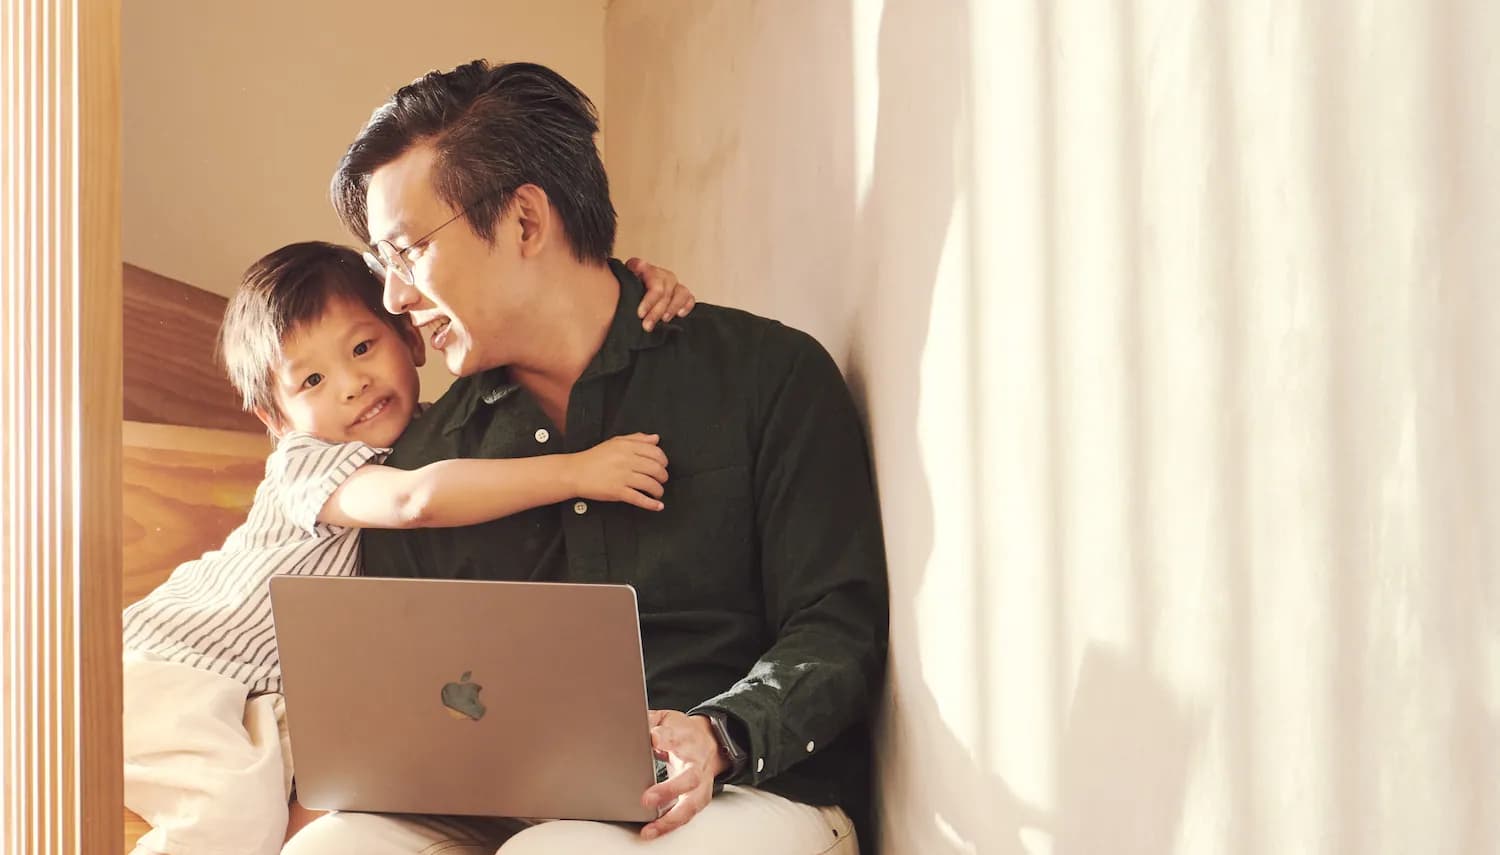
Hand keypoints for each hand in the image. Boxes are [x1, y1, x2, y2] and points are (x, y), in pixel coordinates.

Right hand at [568, 433, 668, 510]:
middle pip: (656, 469)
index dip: (664, 461)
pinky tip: (658, 506)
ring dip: (659, 490)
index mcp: (627, 447)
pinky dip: (651, 504)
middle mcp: (627, 460)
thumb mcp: (615, 442)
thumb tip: (656, 438)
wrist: (575, 472)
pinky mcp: (617, 491)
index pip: (656, 452)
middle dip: (663, 476)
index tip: (663, 466)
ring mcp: (622, 477)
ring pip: (650, 484)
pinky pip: (639, 498)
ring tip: (657, 492)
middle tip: (661, 480)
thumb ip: (636, 439)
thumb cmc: (594, 458)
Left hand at [626, 257, 697, 331]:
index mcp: (644, 268)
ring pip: (680, 293)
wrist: (630, 291)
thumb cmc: (624, 289)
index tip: (640, 314)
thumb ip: (621, 284)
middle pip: (665, 292)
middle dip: (656, 312)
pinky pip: (689, 297)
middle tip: (647, 326)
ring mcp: (672, 283)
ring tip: (664, 320)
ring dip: (672, 309)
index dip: (649, 301)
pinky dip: (687, 305)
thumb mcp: (620, 285)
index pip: (653, 284)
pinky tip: (680, 314)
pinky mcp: (680, 292)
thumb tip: (622, 285)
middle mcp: (661, 274)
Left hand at [639, 709, 726, 839]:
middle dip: (669, 790)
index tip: (652, 739)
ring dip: (671, 818)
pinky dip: (671, 825)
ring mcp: (701, 783)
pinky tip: (654, 831)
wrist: (710, 741)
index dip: (664, 738)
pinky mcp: (700, 798)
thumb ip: (650, 721)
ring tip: (650, 829)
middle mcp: (696, 763)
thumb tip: (629, 722)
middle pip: (688, 778)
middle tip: (647, 799)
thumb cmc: (682, 732)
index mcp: (686, 738)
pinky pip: (687, 815)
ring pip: (692, 803)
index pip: (675, 737)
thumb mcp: (667, 719)